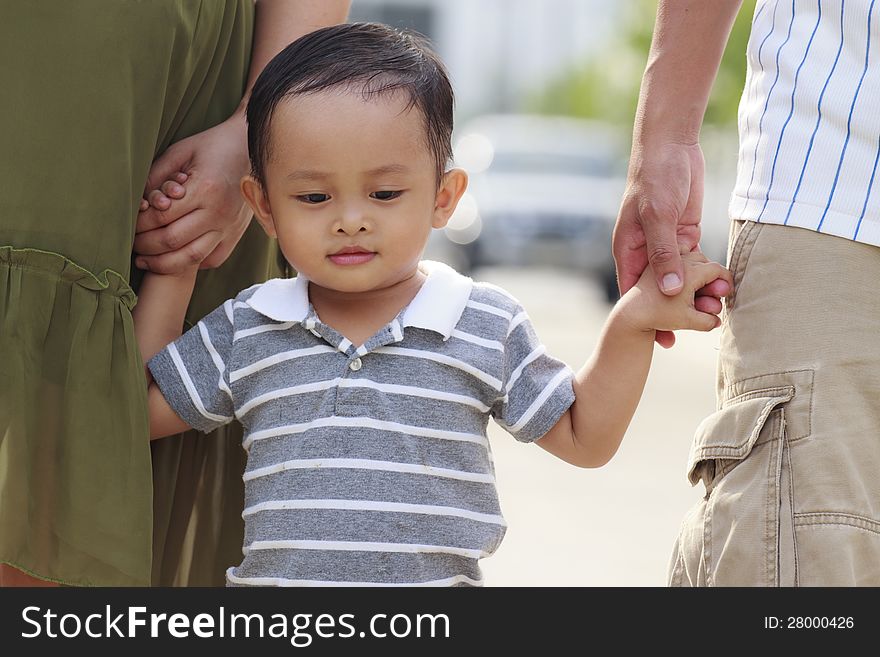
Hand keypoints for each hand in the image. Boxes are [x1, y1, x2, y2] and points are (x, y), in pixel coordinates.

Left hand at [134, 117, 251, 272]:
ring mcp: (229, 227)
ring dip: (163, 263)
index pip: (161, 217)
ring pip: (191, 257)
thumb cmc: (213, 147)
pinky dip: (191, 263)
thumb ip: (157, 176)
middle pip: (172, 241)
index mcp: (205, 189)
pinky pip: (212, 260)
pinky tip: (176, 258)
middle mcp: (219, 212)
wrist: (250, 148)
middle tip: (131, 243)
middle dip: (145, 245)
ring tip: (146, 260)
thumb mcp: (180, 152)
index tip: (127, 223)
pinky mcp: (236, 235)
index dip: (138, 224)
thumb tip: (138, 204)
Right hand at [613, 141, 729, 347]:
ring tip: (717, 308)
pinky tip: (721, 287)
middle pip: (660, 289)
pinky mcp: (684, 233)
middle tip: (698, 327)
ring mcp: (665, 242)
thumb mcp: (658, 217)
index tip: (663, 340)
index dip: (647, 318)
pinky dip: (707, 274)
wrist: (671, 145)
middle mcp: (645, 250)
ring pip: (681, 277)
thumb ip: (663, 255)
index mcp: (629, 249)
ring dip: (697, 292)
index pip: (634, 292)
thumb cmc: (655, 177)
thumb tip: (669, 292)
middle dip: (677, 310)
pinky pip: (695, 261)